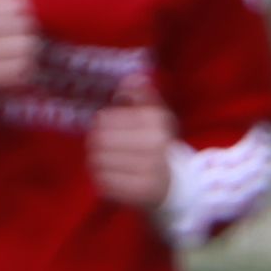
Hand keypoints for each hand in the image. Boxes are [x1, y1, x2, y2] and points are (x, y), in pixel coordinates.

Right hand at [0, 0, 42, 102]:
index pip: (16, 4)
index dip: (19, 11)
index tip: (11, 18)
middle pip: (25, 26)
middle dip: (23, 32)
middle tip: (12, 38)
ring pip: (25, 51)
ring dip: (23, 53)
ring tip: (12, 55)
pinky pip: (18, 74)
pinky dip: (19, 72)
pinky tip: (9, 70)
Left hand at [86, 74, 173, 212]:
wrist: (174, 183)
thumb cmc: (157, 143)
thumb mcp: (155, 115)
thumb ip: (141, 95)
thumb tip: (131, 78)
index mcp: (156, 121)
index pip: (104, 119)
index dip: (101, 123)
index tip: (107, 127)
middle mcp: (155, 144)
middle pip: (98, 140)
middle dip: (96, 143)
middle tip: (103, 146)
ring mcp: (148, 170)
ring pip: (98, 161)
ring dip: (97, 160)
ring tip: (109, 160)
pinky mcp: (139, 192)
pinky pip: (103, 181)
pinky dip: (103, 178)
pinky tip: (113, 175)